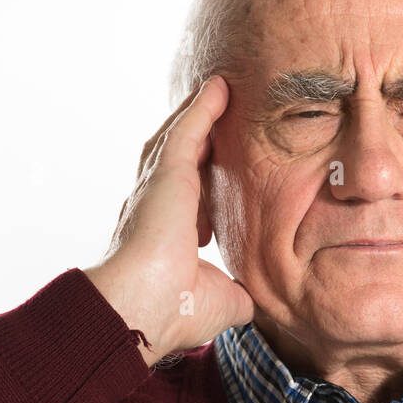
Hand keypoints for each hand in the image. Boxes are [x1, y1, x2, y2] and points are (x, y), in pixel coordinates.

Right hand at [83, 75, 253, 364]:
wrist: (142, 309)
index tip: (220, 174)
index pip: (186, 200)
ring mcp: (157, 188)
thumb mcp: (224, 302)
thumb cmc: (173, 314)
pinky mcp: (165, 174)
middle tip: (218, 114)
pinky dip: (202, 108)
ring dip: (198, 115)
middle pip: (177, 162)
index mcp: (165, 237)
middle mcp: (155, 208)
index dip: (201, 184)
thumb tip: (260, 296)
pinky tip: (219, 89)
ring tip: (219, 92)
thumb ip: (242, 291)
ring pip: (178, 140)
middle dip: (196, 138)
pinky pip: (186, 130)